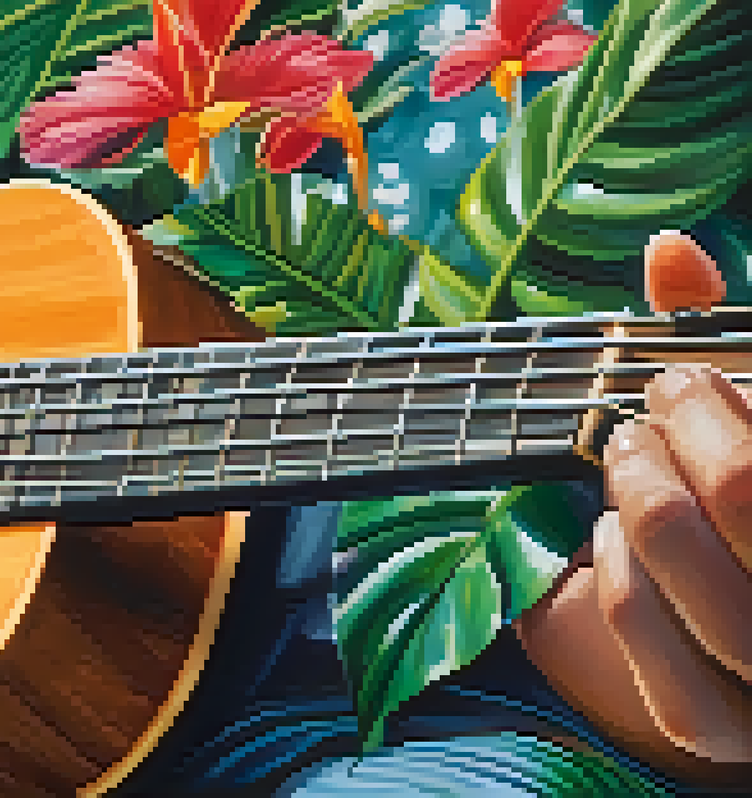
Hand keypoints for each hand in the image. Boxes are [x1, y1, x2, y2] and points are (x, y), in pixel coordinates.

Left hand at [521, 231, 751, 772]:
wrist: (721, 616)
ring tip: (623, 463)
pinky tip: (611, 544)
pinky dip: (619, 581)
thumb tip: (667, 252)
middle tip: (643, 415)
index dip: (714, 403)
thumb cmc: (739, 496)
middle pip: (742, 493)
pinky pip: (650, 645)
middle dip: (672, 436)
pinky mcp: (720, 728)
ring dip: (634, 498)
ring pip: (687, 570)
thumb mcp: (741, 410)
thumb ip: (717, 333)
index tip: (677, 378)